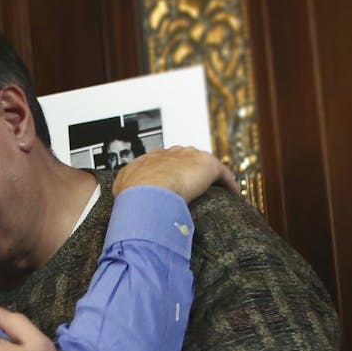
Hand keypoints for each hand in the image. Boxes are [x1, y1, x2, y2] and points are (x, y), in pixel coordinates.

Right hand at [113, 146, 238, 199]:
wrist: (147, 191)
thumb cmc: (133, 192)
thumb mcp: (121, 188)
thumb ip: (123, 188)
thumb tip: (119, 196)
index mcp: (150, 158)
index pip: (162, 159)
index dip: (167, 171)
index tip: (170, 181)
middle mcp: (171, 154)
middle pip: (184, 157)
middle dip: (188, 168)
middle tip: (191, 184)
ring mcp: (190, 158)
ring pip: (203, 163)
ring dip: (207, 174)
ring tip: (211, 188)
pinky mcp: (208, 166)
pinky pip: (223, 174)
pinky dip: (228, 183)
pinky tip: (231, 191)